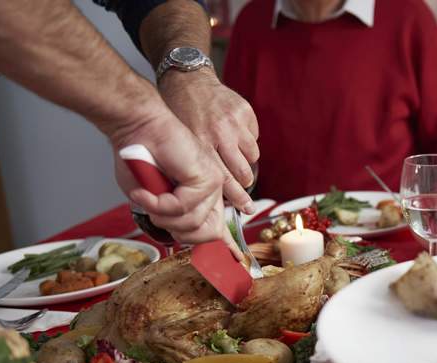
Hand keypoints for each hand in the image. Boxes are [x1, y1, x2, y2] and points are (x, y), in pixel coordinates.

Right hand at [109, 102, 243, 259]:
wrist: (137, 128)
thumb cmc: (139, 160)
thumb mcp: (152, 198)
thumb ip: (169, 218)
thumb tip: (182, 236)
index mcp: (203, 198)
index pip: (220, 230)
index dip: (226, 249)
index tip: (236, 263)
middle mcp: (212, 193)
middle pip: (206, 235)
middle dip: (176, 231)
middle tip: (155, 212)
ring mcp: (212, 185)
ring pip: (191, 224)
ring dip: (161, 215)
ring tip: (146, 196)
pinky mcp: (206, 178)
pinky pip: (182, 208)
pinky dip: (158, 203)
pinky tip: (146, 191)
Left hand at [159, 69, 258, 213]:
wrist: (188, 80)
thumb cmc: (181, 115)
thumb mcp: (183, 141)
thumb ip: (199, 164)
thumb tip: (215, 194)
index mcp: (201, 142)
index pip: (224, 178)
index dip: (237, 197)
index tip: (246, 209)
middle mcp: (220, 133)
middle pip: (243, 171)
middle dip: (245, 183)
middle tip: (245, 188)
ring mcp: (235, 121)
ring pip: (252, 156)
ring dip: (246, 161)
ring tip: (235, 158)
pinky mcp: (245, 112)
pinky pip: (254, 137)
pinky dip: (247, 141)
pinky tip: (234, 136)